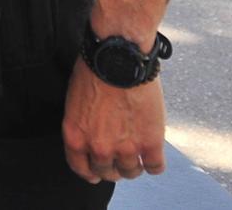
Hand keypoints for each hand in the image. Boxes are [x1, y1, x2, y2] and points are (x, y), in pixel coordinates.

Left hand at [61, 58, 166, 183]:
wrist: (119, 58)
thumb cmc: (94, 70)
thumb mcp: (75, 101)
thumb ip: (83, 125)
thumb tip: (92, 135)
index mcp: (76, 137)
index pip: (81, 168)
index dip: (91, 172)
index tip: (96, 172)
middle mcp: (98, 148)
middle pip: (108, 172)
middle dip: (113, 167)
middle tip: (120, 159)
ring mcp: (125, 148)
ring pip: (131, 171)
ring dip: (134, 165)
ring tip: (137, 153)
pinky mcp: (150, 143)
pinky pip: (155, 167)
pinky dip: (155, 163)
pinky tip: (154, 154)